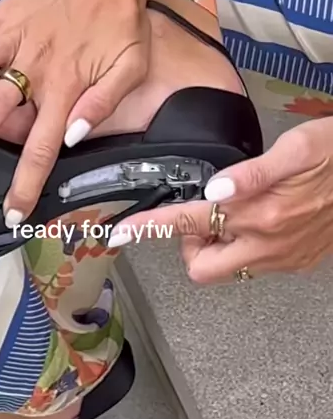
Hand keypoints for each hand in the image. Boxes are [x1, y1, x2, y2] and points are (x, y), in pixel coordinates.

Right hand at [0, 0, 152, 225]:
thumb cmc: (123, 23)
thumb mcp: (132, 68)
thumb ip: (103, 105)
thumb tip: (71, 137)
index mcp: (67, 85)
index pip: (41, 146)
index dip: (25, 183)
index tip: (13, 210)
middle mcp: (35, 65)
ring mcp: (13, 39)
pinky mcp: (0, 19)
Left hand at [108, 117, 332, 282]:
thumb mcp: (297, 149)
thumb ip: (253, 173)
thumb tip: (215, 188)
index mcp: (261, 214)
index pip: (189, 225)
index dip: (149, 229)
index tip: (121, 234)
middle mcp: (268, 245)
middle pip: (202, 269)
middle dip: (191, 246)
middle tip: (203, 217)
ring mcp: (283, 259)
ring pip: (228, 269)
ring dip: (219, 245)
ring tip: (238, 211)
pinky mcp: (296, 263)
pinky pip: (254, 265)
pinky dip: (244, 246)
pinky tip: (261, 220)